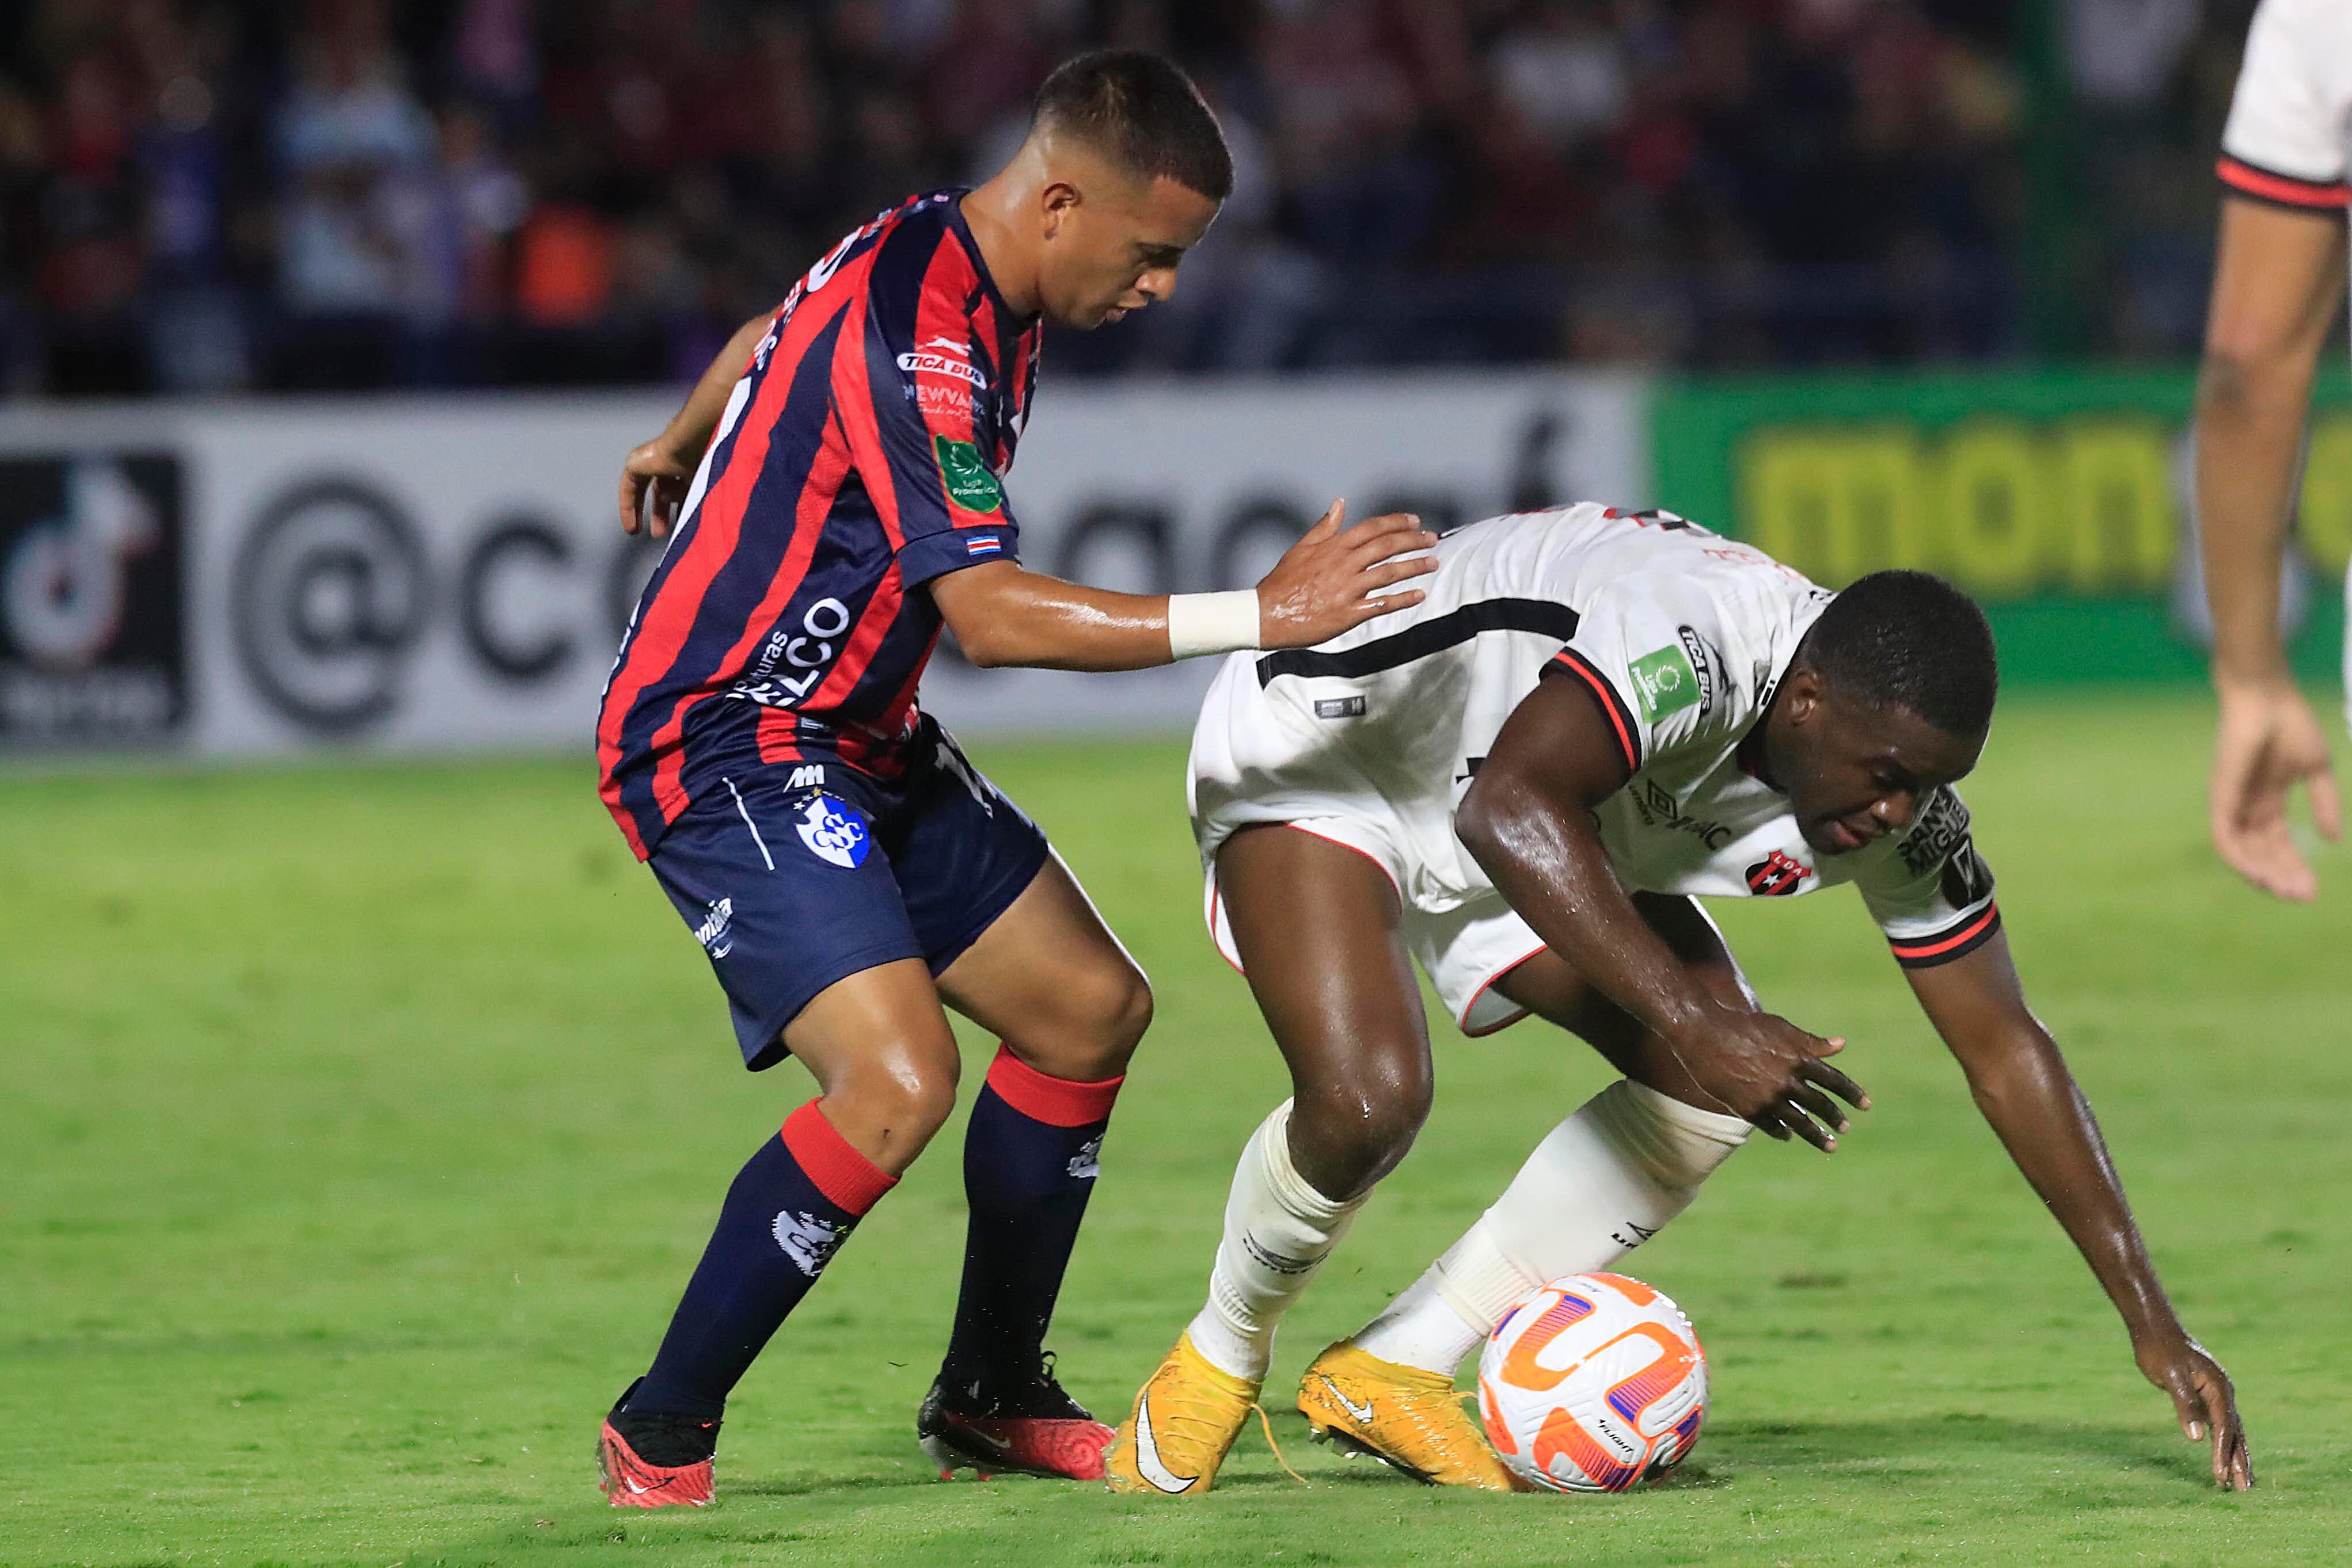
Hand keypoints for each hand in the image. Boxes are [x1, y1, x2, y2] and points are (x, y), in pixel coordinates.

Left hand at [619, 435, 697, 537]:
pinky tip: (632, 525)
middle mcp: (671, 458)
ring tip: (650, 533)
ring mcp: (653, 458)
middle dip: (661, 512)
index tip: (681, 521)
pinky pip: (629, 487)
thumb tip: (676, 506)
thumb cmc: (707, 459)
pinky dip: (629, 506)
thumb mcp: (703, 486)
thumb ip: (691, 499)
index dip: (680, 505)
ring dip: (649, 513)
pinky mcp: (637, 461)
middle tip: (660, 532)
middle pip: (662, 489)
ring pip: (647, 489)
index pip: (681, 485)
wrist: (692, 443)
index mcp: (689, 461)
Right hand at [1254, 500, 1437, 648]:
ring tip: (1433, 563)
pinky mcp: (1348, 613)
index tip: (1415, 522)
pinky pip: (1381, 604)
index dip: (1396, 523)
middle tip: (1432, 539)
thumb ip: (1324, 527)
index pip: (1372, 528)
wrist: (1267, 615)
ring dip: (1414, 566)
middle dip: (1413, 541)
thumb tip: (1339, 504)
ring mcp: (1347, 589)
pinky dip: (1402, 599)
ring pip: (1388, 573)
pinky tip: (1419, 595)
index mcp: (1334, 547)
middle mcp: (1344, 565)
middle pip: (1386, 547)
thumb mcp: (1300, 548)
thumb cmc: (1281, 582)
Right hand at [1664, 1003, 1868, 1151]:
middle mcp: (1786, 1080)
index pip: (1833, 1080)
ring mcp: (1768, 1097)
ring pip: (1800, 1122)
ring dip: (1817, 1135)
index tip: (1866, 1105)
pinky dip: (1784, 1132)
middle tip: (1846, 1128)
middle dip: (1836, 1118)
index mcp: (1798, 1058)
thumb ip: (1810, 1042)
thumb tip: (1840, 1045)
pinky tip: (1790, 1136)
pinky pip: (1772, 1126)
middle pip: (1820, 1104)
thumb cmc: (1743, 1026)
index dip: (1852, 1093)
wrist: (1703, 1035)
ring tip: (1831, 1145)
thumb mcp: (1781, 1029)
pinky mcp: (1748, 1109)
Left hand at [2135, 1330, 2251, 1489]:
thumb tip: (2197, 1438)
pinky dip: (2222, 1442)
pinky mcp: (2205, 1397)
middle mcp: (2222, 1392)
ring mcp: (2215, 1395)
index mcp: (2218, 1387)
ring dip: (2235, 1455)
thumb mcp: (2171, 1376)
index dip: (2222, 1452)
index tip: (2220, 1476)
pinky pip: (2218, 1424)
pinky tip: (2223, 1457)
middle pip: (2235, 1433)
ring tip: (2242, 1482)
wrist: (2155, 1329)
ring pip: (2230, 1431)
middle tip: (2245, 1489)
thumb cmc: (2161, 1350)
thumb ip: (2185, 1405)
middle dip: (2240, 1461)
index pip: (2224, 1427)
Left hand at [2210, 673, 2339, 899]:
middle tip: (2303, 897)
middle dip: (2282, 877)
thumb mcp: (2316, 769)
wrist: (2268, 696)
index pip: (2279, 844)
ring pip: (2242, 853)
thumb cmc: (2290, 724)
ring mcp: (2231, 802)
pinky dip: (2239, 860)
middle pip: (2261, 854)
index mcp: (2268, 801)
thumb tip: (2331, 838)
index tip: (2313, 891)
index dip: (2295, 868)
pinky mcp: (2220, 796)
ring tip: (2286, 892)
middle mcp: (2246, 806)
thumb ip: (2325, 803)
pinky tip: (2259, 876)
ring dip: (2263, 875)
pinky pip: (2224, 837)